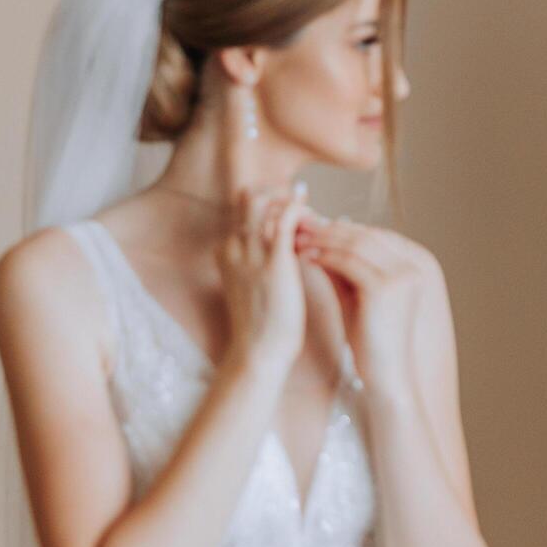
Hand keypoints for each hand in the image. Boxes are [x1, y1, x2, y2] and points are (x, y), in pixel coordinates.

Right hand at [214, 182, 308, 374]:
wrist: (259, 350)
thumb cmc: (263, 323)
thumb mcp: (255, 285)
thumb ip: (262, 262)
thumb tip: (289, 244)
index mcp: (226, 251)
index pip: (243, 208)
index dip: (271, 205)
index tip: (294, 213)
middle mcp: (234, 245)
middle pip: (250, 196)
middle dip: (279, 196)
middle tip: (304, 209)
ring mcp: (251, 250)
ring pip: (267, 201)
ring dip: (294, 204)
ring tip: (315, 219)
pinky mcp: (274, 259)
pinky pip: (288, 217)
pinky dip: (305, 213)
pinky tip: (320, 223)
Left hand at [293, 213, 445, 393]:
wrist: (386, 376)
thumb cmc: (370, 341)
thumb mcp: (356, 296)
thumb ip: (343, 268)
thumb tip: (317, 239)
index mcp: (412, 267)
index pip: (374, 235)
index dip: (341, 228)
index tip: (311, 227)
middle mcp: (412, 268)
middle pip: (365, 235)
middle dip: (329, 229)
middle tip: (299, 226)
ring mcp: (401, 276)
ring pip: (356, 244)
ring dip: (323, 238)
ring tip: (297, 239)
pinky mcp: (385, 288)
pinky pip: (349, 261)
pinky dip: (325, 255)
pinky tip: (306, 256)